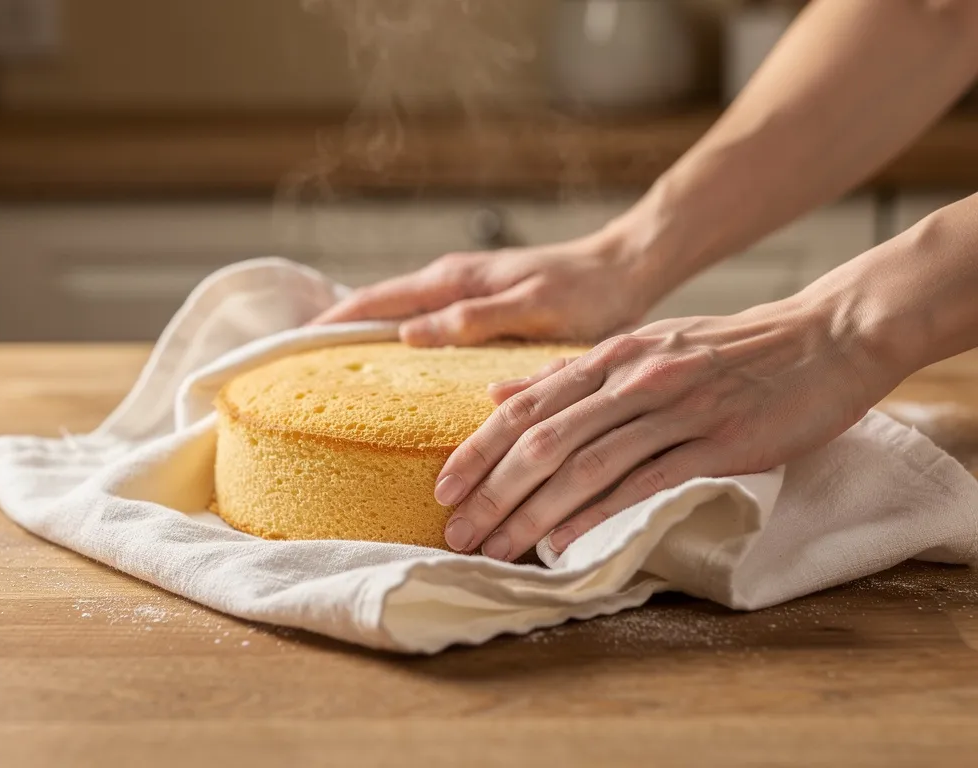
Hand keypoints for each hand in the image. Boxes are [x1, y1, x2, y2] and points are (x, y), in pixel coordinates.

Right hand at [308, 228, 650, 345]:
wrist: (621, 270)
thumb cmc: (584, 292)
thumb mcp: (532, 309)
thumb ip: (473, 318)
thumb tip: (407, 334)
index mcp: (452, 281)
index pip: (372, 300)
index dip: (326, 323)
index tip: (284, 348)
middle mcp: (447, 281)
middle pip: (371, 305)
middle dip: (327, 330)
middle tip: (285, 367)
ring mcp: (458, 291)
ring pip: (392, 312)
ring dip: (356, 334)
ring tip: (321, 370)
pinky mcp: (473, 304)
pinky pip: (418, 320)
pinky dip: (390, 336)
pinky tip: (386, 364)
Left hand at [434, 294, 902, 560]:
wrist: (822, 338)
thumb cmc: (728, 349)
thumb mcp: (643, 347)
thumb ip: (570, 374)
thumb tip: (499, 392)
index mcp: (611, 356)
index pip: (525, 407)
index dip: (478, 451)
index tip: (443, 490)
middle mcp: (633, 379)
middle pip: (543, 441)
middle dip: (492, 493)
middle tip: (455, 535)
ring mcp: (675, 409)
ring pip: (585, 466)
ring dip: (532, 514)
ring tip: (495, 550)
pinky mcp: (718, 441)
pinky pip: (644, 482)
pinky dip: (597, 514)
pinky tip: (564, 542)